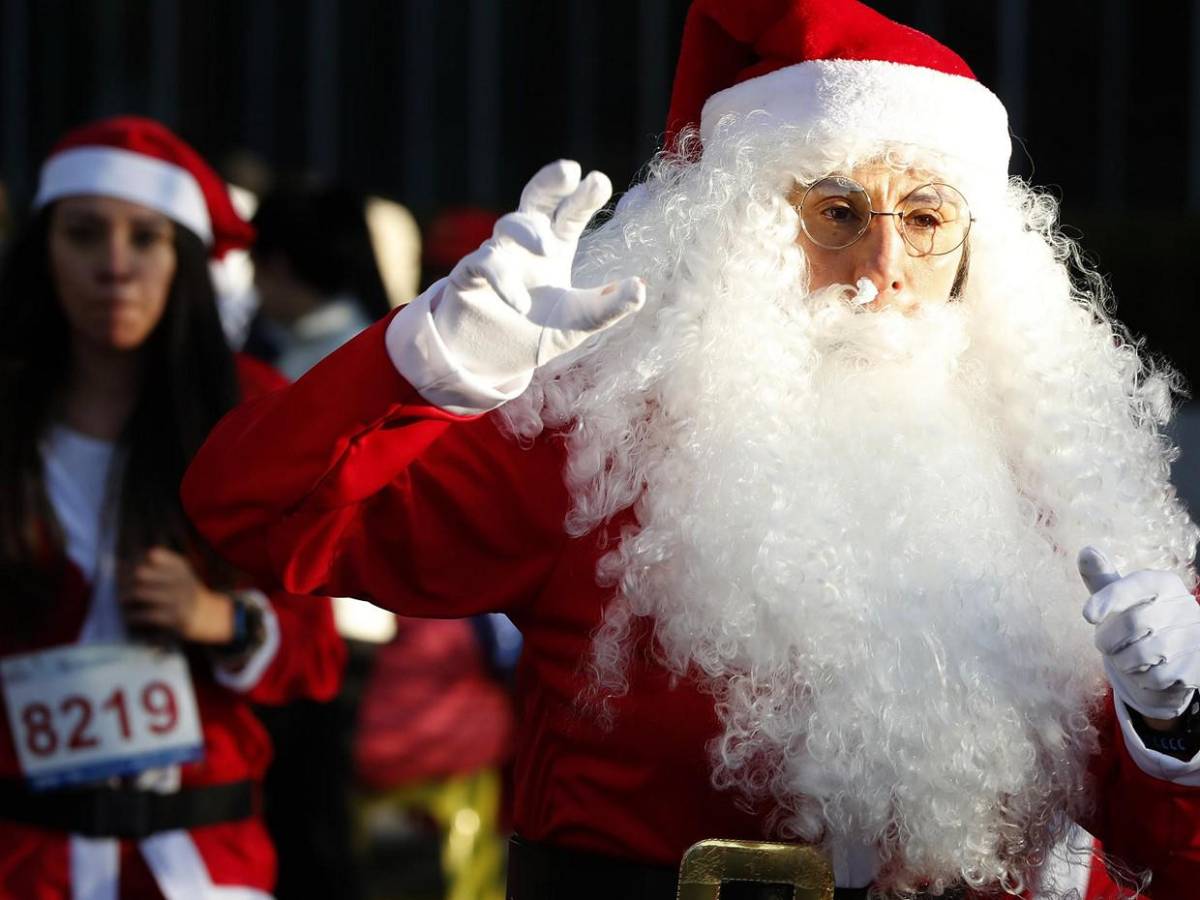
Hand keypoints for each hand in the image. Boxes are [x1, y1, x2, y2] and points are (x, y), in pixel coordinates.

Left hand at [120, 547, 233, 644]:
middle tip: (119, 587)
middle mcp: (179, 579)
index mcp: (180, 566)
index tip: (125, 569)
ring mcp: (177, 598)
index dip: (135, 560)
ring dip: (125, 598)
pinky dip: (133, 616)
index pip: (153, 555)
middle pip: (141, 573)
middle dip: (125, 580)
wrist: (208, 615)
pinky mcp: (173, 617)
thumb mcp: (179, 572)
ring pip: (139, 593)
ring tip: (122, 601)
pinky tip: (130, 617)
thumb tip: (118, 563)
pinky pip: (145, 614)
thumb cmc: (185, 592)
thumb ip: (156, 565)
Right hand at [430, 159, 644, 384]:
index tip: (600, 182)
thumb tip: (641, 287)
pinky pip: (485, 265)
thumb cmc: (536, 334)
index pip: (570, 214)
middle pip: (536, 199)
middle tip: (568, 169)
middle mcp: (524, 243)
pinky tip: (520, 304)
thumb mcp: (580, 323)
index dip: (583, 198)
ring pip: (508, 225)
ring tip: (547, 250)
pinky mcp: (469, 275)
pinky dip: (503, 280)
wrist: (490, 364)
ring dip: (529, 232)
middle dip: (550, 181)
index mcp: (554, 246)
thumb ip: (609, 307)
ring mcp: (496, 255)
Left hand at [1078, 546, 1199, 719]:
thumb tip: (1086, 551)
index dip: (1109, 599)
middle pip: (1132, 624)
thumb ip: (1102, 578)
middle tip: (1105, 644)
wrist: (1175, 660)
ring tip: (1128, 657)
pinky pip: (1154, 677)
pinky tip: (1147, 670)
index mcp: (1164, 583)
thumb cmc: (1140, 623)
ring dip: (1123, 661)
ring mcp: (1193, 637)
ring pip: (1141, 654)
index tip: (1088, 616)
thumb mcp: (1122, 599)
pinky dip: (1141, 678)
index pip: (1136, 584)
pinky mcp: (1195, 667)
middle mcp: (1184, 606)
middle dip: (1107, 640)